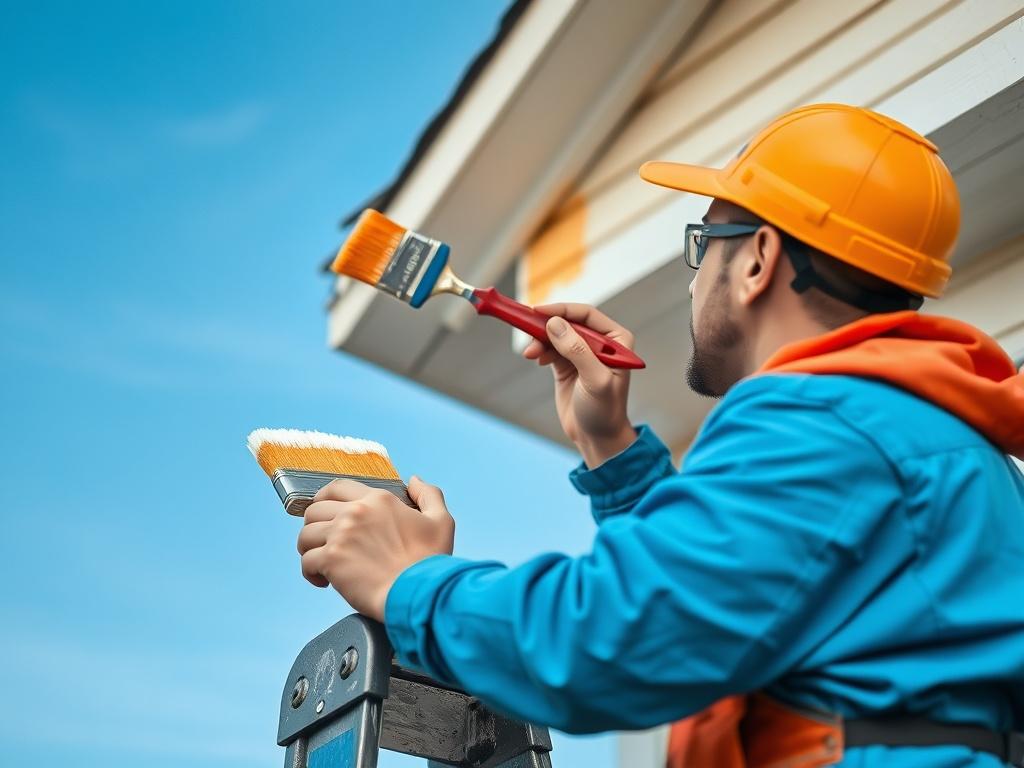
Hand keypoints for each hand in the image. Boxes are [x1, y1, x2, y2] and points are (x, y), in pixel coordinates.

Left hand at [296, 476, 454, 620]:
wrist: (420, 593)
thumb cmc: (430, 562)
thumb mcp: (440, 521)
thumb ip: (428, 494)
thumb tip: (414, 480)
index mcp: (378, 500)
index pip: (338, 487)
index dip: (325, 498)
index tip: (325, 510)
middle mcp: (355, 512)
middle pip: (315, 509)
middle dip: (315, 524)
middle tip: (323, 540)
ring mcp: (341, 535)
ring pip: (305, 534)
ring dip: (310, 548)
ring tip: (321, 561)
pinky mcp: (331, 560)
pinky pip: (306, 562)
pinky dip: (311, 573)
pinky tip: (324, 581)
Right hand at [522, 303, 636, 467]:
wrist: (596, 437)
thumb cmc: (604, 410)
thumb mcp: (594, 380)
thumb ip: (577, 351)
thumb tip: (554, 324)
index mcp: (617, 339)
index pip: (586, 315)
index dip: (562, 310)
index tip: (538, 311)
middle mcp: (601, 342)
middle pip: (568, 322)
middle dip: (547, 327)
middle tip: (527, 330)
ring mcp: (582, 352)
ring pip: (556, 334)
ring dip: (540, 340)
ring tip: (529, 353)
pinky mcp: (567, 364)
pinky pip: (550, 348)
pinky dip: (540, 350)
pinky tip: (535, 358)